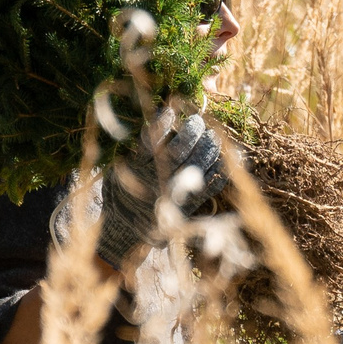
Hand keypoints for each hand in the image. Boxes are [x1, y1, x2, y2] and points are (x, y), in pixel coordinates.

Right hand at [90, 108, 225, 270]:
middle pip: (180, 152)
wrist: (126, 233)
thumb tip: (161, 117)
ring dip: (208, 146)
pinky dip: (222, 169)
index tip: (169, 110)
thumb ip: (135, 152)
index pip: (150, 142)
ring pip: (198, 165)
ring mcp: (176, 194)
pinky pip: (213, 185)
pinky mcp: (191, 205)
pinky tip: (227, 154)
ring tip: (211, 134)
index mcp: (137, 171)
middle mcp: (157, 181)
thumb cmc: (120, 197)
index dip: (162, 124)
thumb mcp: (114, 174)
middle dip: (192, 132)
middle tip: (197, 120)